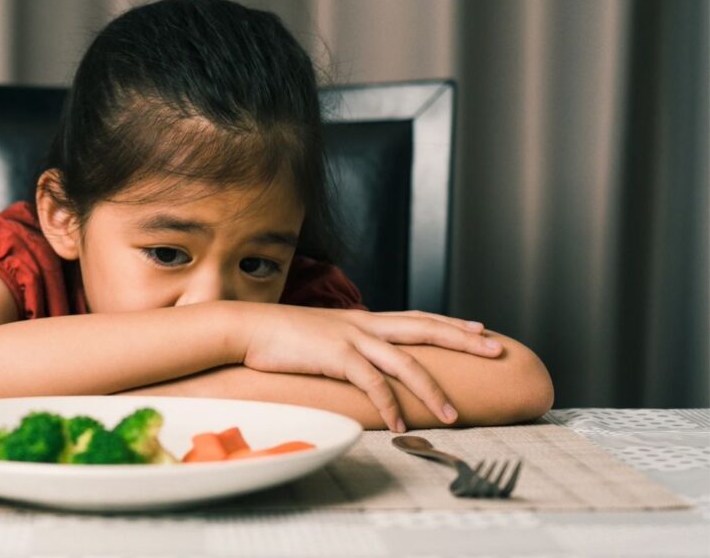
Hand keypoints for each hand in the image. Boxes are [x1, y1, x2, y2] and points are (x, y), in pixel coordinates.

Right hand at [237, 307, 504, 431]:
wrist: (246, 328)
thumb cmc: (278, 336)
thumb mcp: (321, 336)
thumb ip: (344, 344)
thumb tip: (358, 361)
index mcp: (362, 319)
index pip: (418, 317)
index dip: (450, 323)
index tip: (480, 328)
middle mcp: (363, 324)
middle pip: (425, 328)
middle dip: (464, 339)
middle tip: (497, 349)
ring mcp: (351, 338)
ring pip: (405, 362)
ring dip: (432, 390)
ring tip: (452, 416)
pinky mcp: (335, 356)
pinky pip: (371, 383)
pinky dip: (388, 405)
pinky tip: (400, 424)